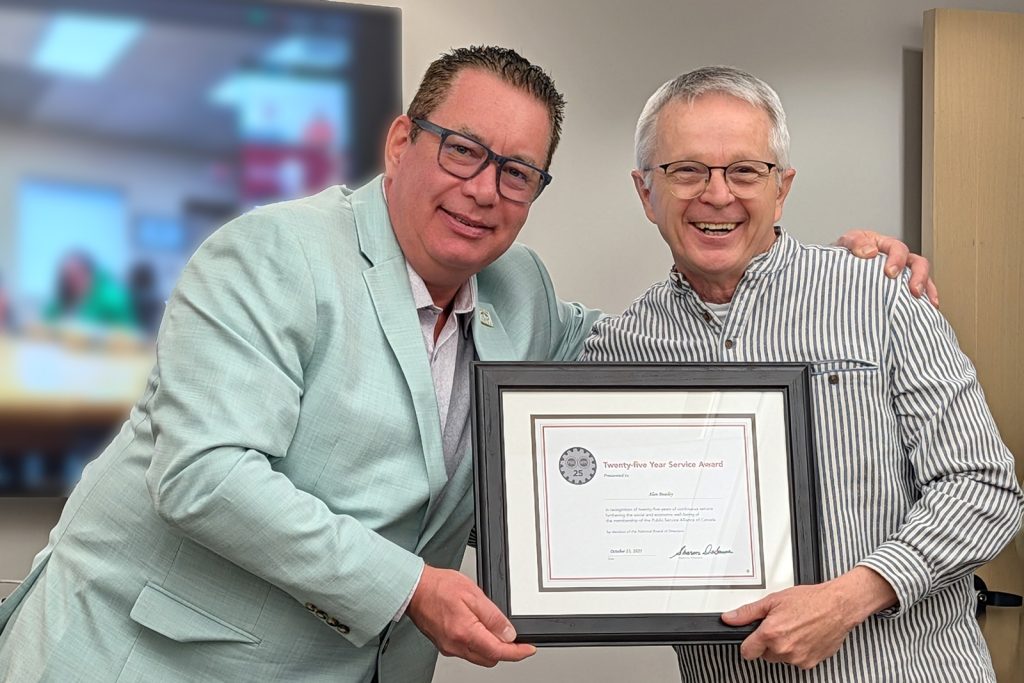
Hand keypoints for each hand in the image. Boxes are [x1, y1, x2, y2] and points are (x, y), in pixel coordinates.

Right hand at [406, 565, 535, 666]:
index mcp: (465, 633)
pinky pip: (467, 651)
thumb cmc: (438, 587)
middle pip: (489, 658)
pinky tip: (477, 627)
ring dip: (490, 647)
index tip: (528, 650)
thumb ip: (493, 616)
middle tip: (511, 635)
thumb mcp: (473, 594)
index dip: (517, 653)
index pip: (498, 652)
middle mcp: (456, 645)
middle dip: (504, 650)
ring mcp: (449, 647)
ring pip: (478, 656)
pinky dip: (477, 643)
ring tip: (492, 626)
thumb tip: (508, 633)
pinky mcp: (444, 645)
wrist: (414, 589)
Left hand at [721, 567, 896, 669]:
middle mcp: (783, 649)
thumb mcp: (773, 600)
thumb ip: (748, 612)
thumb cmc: (810, 600)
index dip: (749, 644)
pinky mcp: (810, 663)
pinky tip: (804, 637)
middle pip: (765, 655)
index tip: (752, 639)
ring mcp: (797, 658)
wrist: (837, 606)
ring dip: (784, 648)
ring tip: (794, 629)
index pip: (747, 652)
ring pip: (781, 658)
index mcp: (771, 633)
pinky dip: (798, 651)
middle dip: (768, 643)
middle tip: (780, 626)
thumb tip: (730, 618)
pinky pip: (797, 661)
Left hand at [835, 230, 938, 306]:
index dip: (897, 259)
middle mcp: (898, 258)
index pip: (898, 248)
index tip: (890, 272)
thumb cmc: (846, 254)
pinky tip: (926, 308)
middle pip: (917, 263)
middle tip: (913, 290)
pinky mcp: (900, 288)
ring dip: (927, 289)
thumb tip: (870, 251)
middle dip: (918, 276)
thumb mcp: (846, 242)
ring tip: (925, 302)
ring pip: (922, 277)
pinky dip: (925, 300)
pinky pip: (919, 292)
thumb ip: (856, 242)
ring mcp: (902, 273)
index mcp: (885, 245)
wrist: (838, 268)